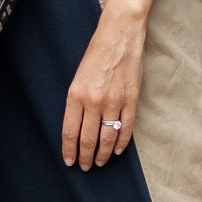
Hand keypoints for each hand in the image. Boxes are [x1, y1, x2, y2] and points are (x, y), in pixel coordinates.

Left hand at [62, 8, 145, 169]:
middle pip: (88, 139)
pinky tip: (117, 150)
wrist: (119, 35)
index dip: (69, 150)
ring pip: (107, 137)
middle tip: (85, 166)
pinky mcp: (131, 99)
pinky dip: (121, 142)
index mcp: (76, 94)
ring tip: (100, 163)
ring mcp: (114, 101)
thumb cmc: (96, 53)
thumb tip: (77, 126)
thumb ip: (77, 101)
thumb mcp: (78, 77)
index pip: (70, 132)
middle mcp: (93, 101)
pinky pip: (125, 128)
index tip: (69, 161)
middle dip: (85, 157)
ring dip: (103, 154)